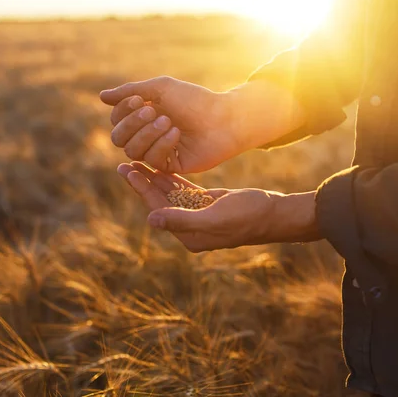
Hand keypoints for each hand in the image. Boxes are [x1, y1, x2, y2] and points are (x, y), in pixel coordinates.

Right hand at [101, 78, 306, 173]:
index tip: (141, 99)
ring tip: (168, 122)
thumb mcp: (160, 88)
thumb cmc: (194, 100)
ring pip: (132, 151)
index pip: (116, 120)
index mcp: (143, 117)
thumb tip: (102, 96)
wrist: (223, 118)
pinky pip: (152, 160)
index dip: (123, 111)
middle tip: (152, 110)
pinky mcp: (169, 166)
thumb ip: (130, 92)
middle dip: (132, 123)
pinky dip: (162, 144)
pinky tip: (176, 134)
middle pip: (118, 138)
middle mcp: (147, 136)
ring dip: (147, 134)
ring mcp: (158, 152)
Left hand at [117, 162, 320, 251]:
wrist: (273, 214)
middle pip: (160, 201)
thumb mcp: (215, 218)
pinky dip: (172, 179)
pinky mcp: (207, 204)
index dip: (142, 190)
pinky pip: (184, 190)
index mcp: (189, 235)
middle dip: (143, 182)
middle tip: (124, 162)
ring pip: (170, 194)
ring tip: (136, 162)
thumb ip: (183, 220)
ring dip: (154, 179)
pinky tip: (160, 166)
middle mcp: (190, 227)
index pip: (158, 209)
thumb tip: (151, 220)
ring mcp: (198, 215)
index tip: (127, 170)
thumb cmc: (248, 217)